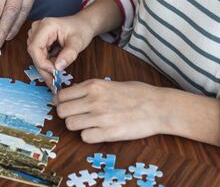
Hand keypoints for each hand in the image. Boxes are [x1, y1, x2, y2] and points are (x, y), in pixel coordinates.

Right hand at [26, 13, 95, 88]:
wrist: (83, 24)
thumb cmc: (81, 29)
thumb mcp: (78, 43)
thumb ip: (68, 55)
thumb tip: (57, 68)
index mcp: (46, 26)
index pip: (35, 47)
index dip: (42, 62)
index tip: (54, 71)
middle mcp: (38, 28)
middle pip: (34, 53)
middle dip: (44, 68)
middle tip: (54, 82)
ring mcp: (37, 33)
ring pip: (35, 56)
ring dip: (45, 68)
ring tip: (56, 78)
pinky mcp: (39, 39)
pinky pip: (39, 55)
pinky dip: (46, 64)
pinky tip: (54, 70)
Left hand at [55, 80, 180, 142]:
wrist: (158, 107)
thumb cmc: (138, 94)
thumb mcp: (111, 83)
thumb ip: (93, 89)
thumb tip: (75, 95)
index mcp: (93, 85)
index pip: (62, 95)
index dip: (62, 102)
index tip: (66, 105)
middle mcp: (93, 100)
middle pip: (62, 111)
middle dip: (66, 115)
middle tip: (76, 116)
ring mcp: (100, 117)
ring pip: (71, 125)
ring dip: (77, 126)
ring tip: (88, 124)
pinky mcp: (108, 133)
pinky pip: (85, 137)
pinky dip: (89, 136)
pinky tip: (98, 132)